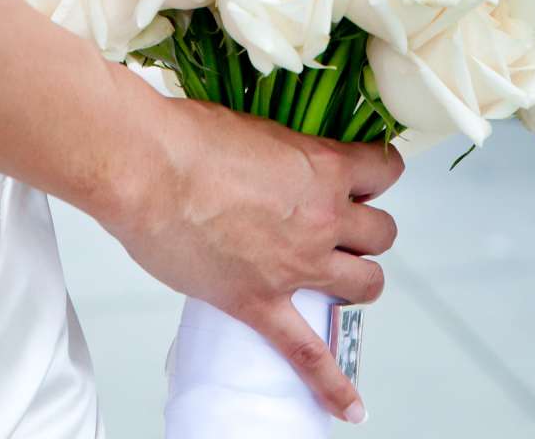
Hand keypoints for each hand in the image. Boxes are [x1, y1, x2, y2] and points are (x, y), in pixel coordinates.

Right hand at [107, 91, 400, 424]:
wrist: (150, 172)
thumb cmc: (191, 138)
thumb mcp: (257, 127)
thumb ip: (285, 151)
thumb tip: (282, 163)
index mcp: (323, 168)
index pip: (383, 170)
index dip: (376, 172)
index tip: (366, 177)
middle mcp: (322, 219)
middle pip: (380, 233)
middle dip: (367, 228)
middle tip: (344, 224)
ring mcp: (296, 267)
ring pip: (365, 284)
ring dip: (361, 280)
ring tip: (346, 278)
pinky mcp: (261, 304)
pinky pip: (307, 354)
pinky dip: (332, 384)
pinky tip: (350, 408)